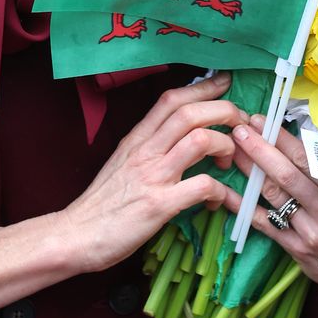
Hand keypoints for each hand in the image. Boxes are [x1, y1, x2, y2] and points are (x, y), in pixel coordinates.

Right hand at [61, 72, 244, 274]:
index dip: (203, 86)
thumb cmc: (101, 204)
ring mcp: (152, 176)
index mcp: (136, 139)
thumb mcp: (122, 162)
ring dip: (225, 146)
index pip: (171, 99)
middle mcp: (144, 151)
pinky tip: (219, 200)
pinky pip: (203, 186)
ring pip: (199, 140)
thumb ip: (148, 146)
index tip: (225, 82)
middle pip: (190, 112)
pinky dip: (221, 191)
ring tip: (229, 162)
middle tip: (240, 125)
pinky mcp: (159, 205)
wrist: (76, 236)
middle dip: (224, 111)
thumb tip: (178, 135)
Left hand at [226, 115, 317, 309]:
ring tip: (232, 149)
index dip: (284, 137)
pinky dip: (244, 207)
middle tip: (239, 127)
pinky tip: (226, 191)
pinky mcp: (297, 249)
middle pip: (288, 174)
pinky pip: (265, 223)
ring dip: (250, 170)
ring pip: (274, 195)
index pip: (311, 158)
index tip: (264, 119)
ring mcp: (313, 231)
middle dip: (260, 148)